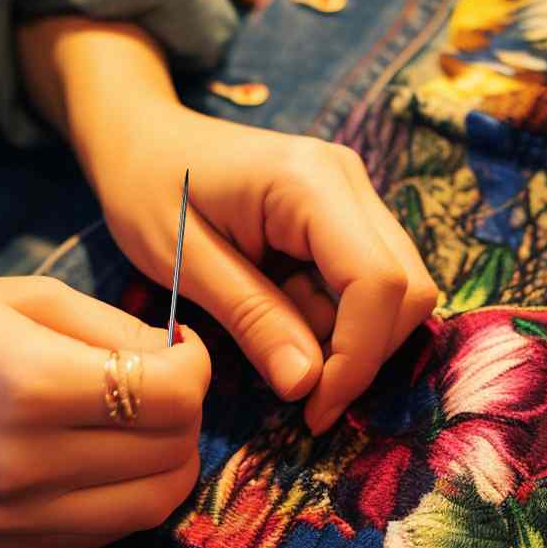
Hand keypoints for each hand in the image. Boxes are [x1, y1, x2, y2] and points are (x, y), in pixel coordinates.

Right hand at [0, 277, 210, 547]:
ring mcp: (16, 520)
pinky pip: (104, 534)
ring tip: (138, 426)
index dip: (195, 369)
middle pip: (172, 455)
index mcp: (30, 385)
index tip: (178, 350)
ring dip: (166, 463)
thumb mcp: (16, 296)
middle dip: (187, 414)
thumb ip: (109, 329)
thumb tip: (179, 360)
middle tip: (161, 385)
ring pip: (151, 506)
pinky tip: (94, 460)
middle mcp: (27, 465)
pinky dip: (122, 497)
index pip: (173, 398)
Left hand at [18, 18, 437, 434]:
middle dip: (361, 355)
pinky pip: (366, 283)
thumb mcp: (183, 262)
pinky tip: (282, 321)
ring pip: (396, 291)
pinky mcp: (344, 216)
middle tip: (300, 396)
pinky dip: (336, 319)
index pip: (377, 282)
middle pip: (405, 289)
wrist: (140, 138)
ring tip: (276, 345)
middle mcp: (348, 181)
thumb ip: (251, 318)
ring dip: (347, 338)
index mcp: (308, 181)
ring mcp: (352, 196)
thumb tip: (307, 385)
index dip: (357, 357)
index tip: (314, 409)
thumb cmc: (146, 188)